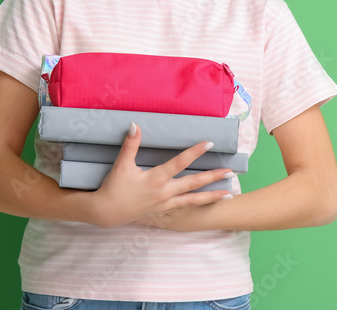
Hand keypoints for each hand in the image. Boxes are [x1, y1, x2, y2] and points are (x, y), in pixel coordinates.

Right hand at [86, 122, 233, 229]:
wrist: (107, 212)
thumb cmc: (114, 187)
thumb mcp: (121, 165)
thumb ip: (130, 145)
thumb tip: (134, 125)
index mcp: (156, 179)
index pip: (180, 162)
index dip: (195, 152)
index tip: (210, 144)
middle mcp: (165, 192)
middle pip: (194, 183)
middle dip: (213, 177)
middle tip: (230, 171)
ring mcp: (166, 203)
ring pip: (194, 200)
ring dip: (212, 196)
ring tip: (229, 194)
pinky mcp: (164, 210)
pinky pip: (186, 208)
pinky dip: (199, 205)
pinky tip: (210, 204)